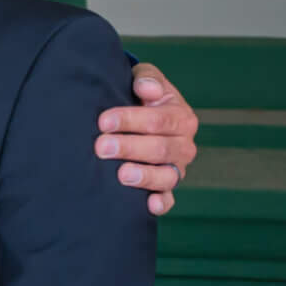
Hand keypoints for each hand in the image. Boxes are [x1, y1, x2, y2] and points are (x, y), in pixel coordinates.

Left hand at [96, 63, 197, 216]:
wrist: (141, 115)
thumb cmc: (141, 95)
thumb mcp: (145, 80)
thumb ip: (147, 79)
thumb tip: (147, 89)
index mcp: (181, 118)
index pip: (158, 120)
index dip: (131, 120)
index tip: (103, 122)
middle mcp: (183, 145)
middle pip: (160, 149)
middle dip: (129, 148)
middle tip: (101, 147)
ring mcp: (176, 168)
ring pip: (167, 175)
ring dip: (144, 176)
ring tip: (122, 175)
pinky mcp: (166, 186)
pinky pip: (169, 199)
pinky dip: (162, 203)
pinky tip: (150, 205)